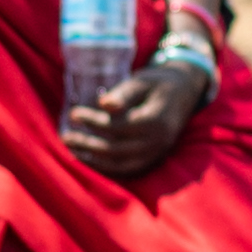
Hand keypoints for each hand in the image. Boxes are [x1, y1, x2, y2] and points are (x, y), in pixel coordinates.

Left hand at [63, 49, 211, 179]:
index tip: (73, 114)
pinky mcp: (155, 159)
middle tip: (65, 136)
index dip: (93, 122)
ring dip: (93, 160)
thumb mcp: (142, 81)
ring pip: (120, 165)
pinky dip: (107, 169)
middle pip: (116, 149)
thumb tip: (104, 104)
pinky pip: (128, 171)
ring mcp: (157, 153)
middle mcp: (158, 142)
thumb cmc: (159, 82)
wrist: (186, 91)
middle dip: (87, 144)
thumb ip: (124, 94)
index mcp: (156, 121)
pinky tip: (90, 161)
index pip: (118, 126)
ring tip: (72, 150)